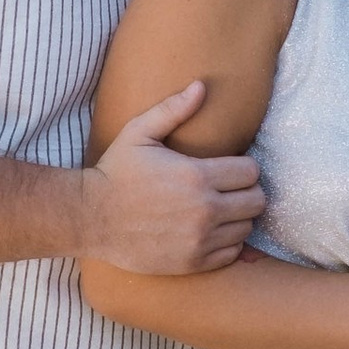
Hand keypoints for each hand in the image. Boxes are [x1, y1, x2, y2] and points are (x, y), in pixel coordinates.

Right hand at [79, 86, 265, 275]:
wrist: (91, 218)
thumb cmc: (116, 172)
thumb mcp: (139, 133)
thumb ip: (172, 109)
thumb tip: (201, 86)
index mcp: (197, 176)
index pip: (251, 172)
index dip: (243, 167)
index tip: (230, 168)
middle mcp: (204, 210)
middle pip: (257, 201)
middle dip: (247, 192)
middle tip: (229, 189)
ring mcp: (200, 239)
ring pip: (247, 228)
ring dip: (238, 217)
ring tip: (220, 209)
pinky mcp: (193, 262)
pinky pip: (232, 253)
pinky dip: (227, 243)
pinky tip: (210, 231)